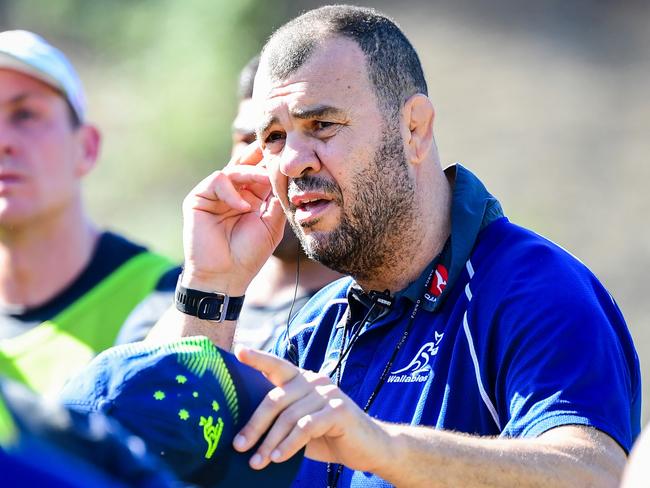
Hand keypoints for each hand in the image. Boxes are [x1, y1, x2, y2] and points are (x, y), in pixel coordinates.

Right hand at [181, 144, 285, 293]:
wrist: (225, 276)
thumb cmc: (249, 255)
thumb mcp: (271, 225)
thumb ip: (276, 200)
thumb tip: (285, 175)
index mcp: (251, 198)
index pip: (261, 173)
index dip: (271, 162)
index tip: (288, 150)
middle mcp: (233, 193)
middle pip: (245, 164)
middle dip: (260, 152)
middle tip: (275, 142)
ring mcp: (215, 195)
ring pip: (234, 169)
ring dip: (252, 173)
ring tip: (265, 182)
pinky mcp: (199, 198)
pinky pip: (217, 180)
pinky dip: (232, 191)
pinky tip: (243, 207)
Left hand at [233, 346, 386, 472]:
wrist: (370, 448)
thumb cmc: (330, 437)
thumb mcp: (301, 426)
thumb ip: (281, 420)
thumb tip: (245, 432)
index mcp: (303, 380)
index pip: (278, 366)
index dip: (259, 358)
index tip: (239, 352)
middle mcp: (314, 381)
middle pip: (276, 398)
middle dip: (255, 424)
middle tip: (239, 446)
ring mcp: (328, 393)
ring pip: (288, 417)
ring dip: (269, 442)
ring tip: (257, 462)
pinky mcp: (338, 410)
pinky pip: (306, 427)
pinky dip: (289, 445)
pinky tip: (278, 458)